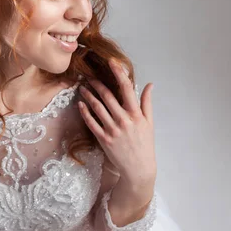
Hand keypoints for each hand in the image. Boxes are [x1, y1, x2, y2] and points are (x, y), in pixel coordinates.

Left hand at [78, 60, 156, 186]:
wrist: (138, 168)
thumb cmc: (145, 144)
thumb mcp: (149, 123)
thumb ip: (147, 103)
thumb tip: (149, 85)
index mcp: (136, 114)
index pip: (127, 88)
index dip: (119, 73)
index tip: (112, 62)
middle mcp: (124, 120)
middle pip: (108, 96)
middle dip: (97, 83)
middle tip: (88, 75)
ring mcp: (113, 130)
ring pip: (97, 107)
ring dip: (88, 95)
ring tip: (82, 87)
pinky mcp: (104, 139)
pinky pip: (91, 123)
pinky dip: (85, 112)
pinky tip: (80, 104)